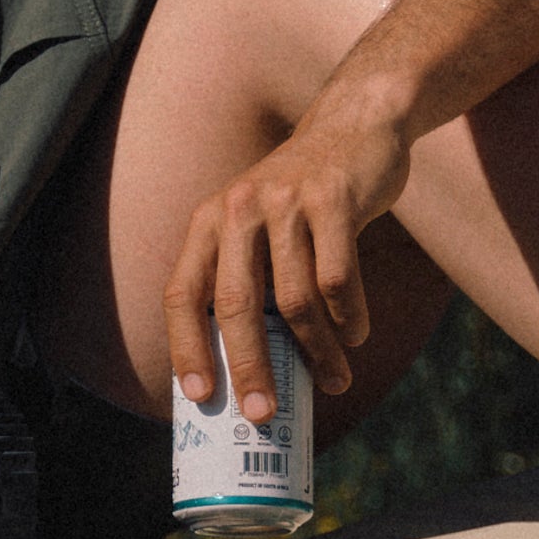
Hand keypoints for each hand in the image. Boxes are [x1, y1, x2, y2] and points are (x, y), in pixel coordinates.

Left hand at [165, 91, 414, 404]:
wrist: (354, 125)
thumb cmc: (302, 197)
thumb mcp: (256, 223)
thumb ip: (245, 277)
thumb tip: (246, 370)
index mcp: (209, 223)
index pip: (183, 294)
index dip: (186, 349)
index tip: (201, 398)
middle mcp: (238, 209)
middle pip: (235, 305)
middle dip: (248, 368)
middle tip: (262, 413)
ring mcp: (286, 202)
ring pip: (295, 300)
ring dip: (318, 353)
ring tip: (334, 380)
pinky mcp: (333, 200)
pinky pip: (339, 279)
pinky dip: (349, 318)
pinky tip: (355, 335)